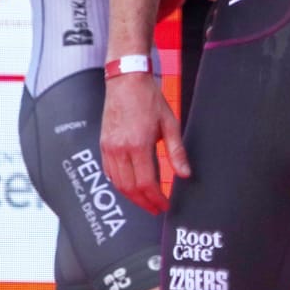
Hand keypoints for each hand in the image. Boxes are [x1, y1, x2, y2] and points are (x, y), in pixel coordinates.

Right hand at [100, 72, 188, 213]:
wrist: (126, 81)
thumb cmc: (149, 99)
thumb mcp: (170, 123)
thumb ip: (177, 151)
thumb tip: (185, 174)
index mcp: (138, 145)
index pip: (146, 183)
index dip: (156, 199)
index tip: (164, 206)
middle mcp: (120, 150)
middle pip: (129, 188)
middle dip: (143, 203)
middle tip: (155, 209)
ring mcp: (108, 148)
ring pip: (117, 183)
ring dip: (131, 196)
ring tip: (145, 200)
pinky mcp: (103, 144)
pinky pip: (109, 172)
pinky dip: (120, 183)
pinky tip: (130, 185)